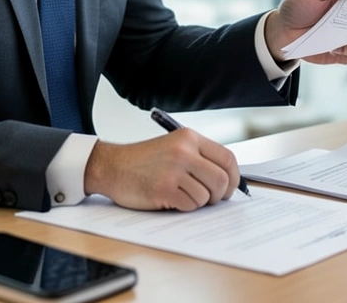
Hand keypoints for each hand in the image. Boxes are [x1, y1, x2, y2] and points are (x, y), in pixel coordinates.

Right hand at [83, 129, 239, 210]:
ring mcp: (174, 170)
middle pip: (221, 179)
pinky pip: (190, 205)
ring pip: (206, 196)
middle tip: (211, 199)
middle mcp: (184, 151)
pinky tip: (171, 199)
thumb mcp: (174, 146)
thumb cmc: (144, 161)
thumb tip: (228, 180)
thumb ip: (200, 157)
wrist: (112, 166)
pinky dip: (184, 207)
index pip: (227, 158)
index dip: (234, 177)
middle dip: (219, 195)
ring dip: (198, 202)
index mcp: (189, 138)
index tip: (230, 188)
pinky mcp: (164, 189)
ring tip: (183, 195)